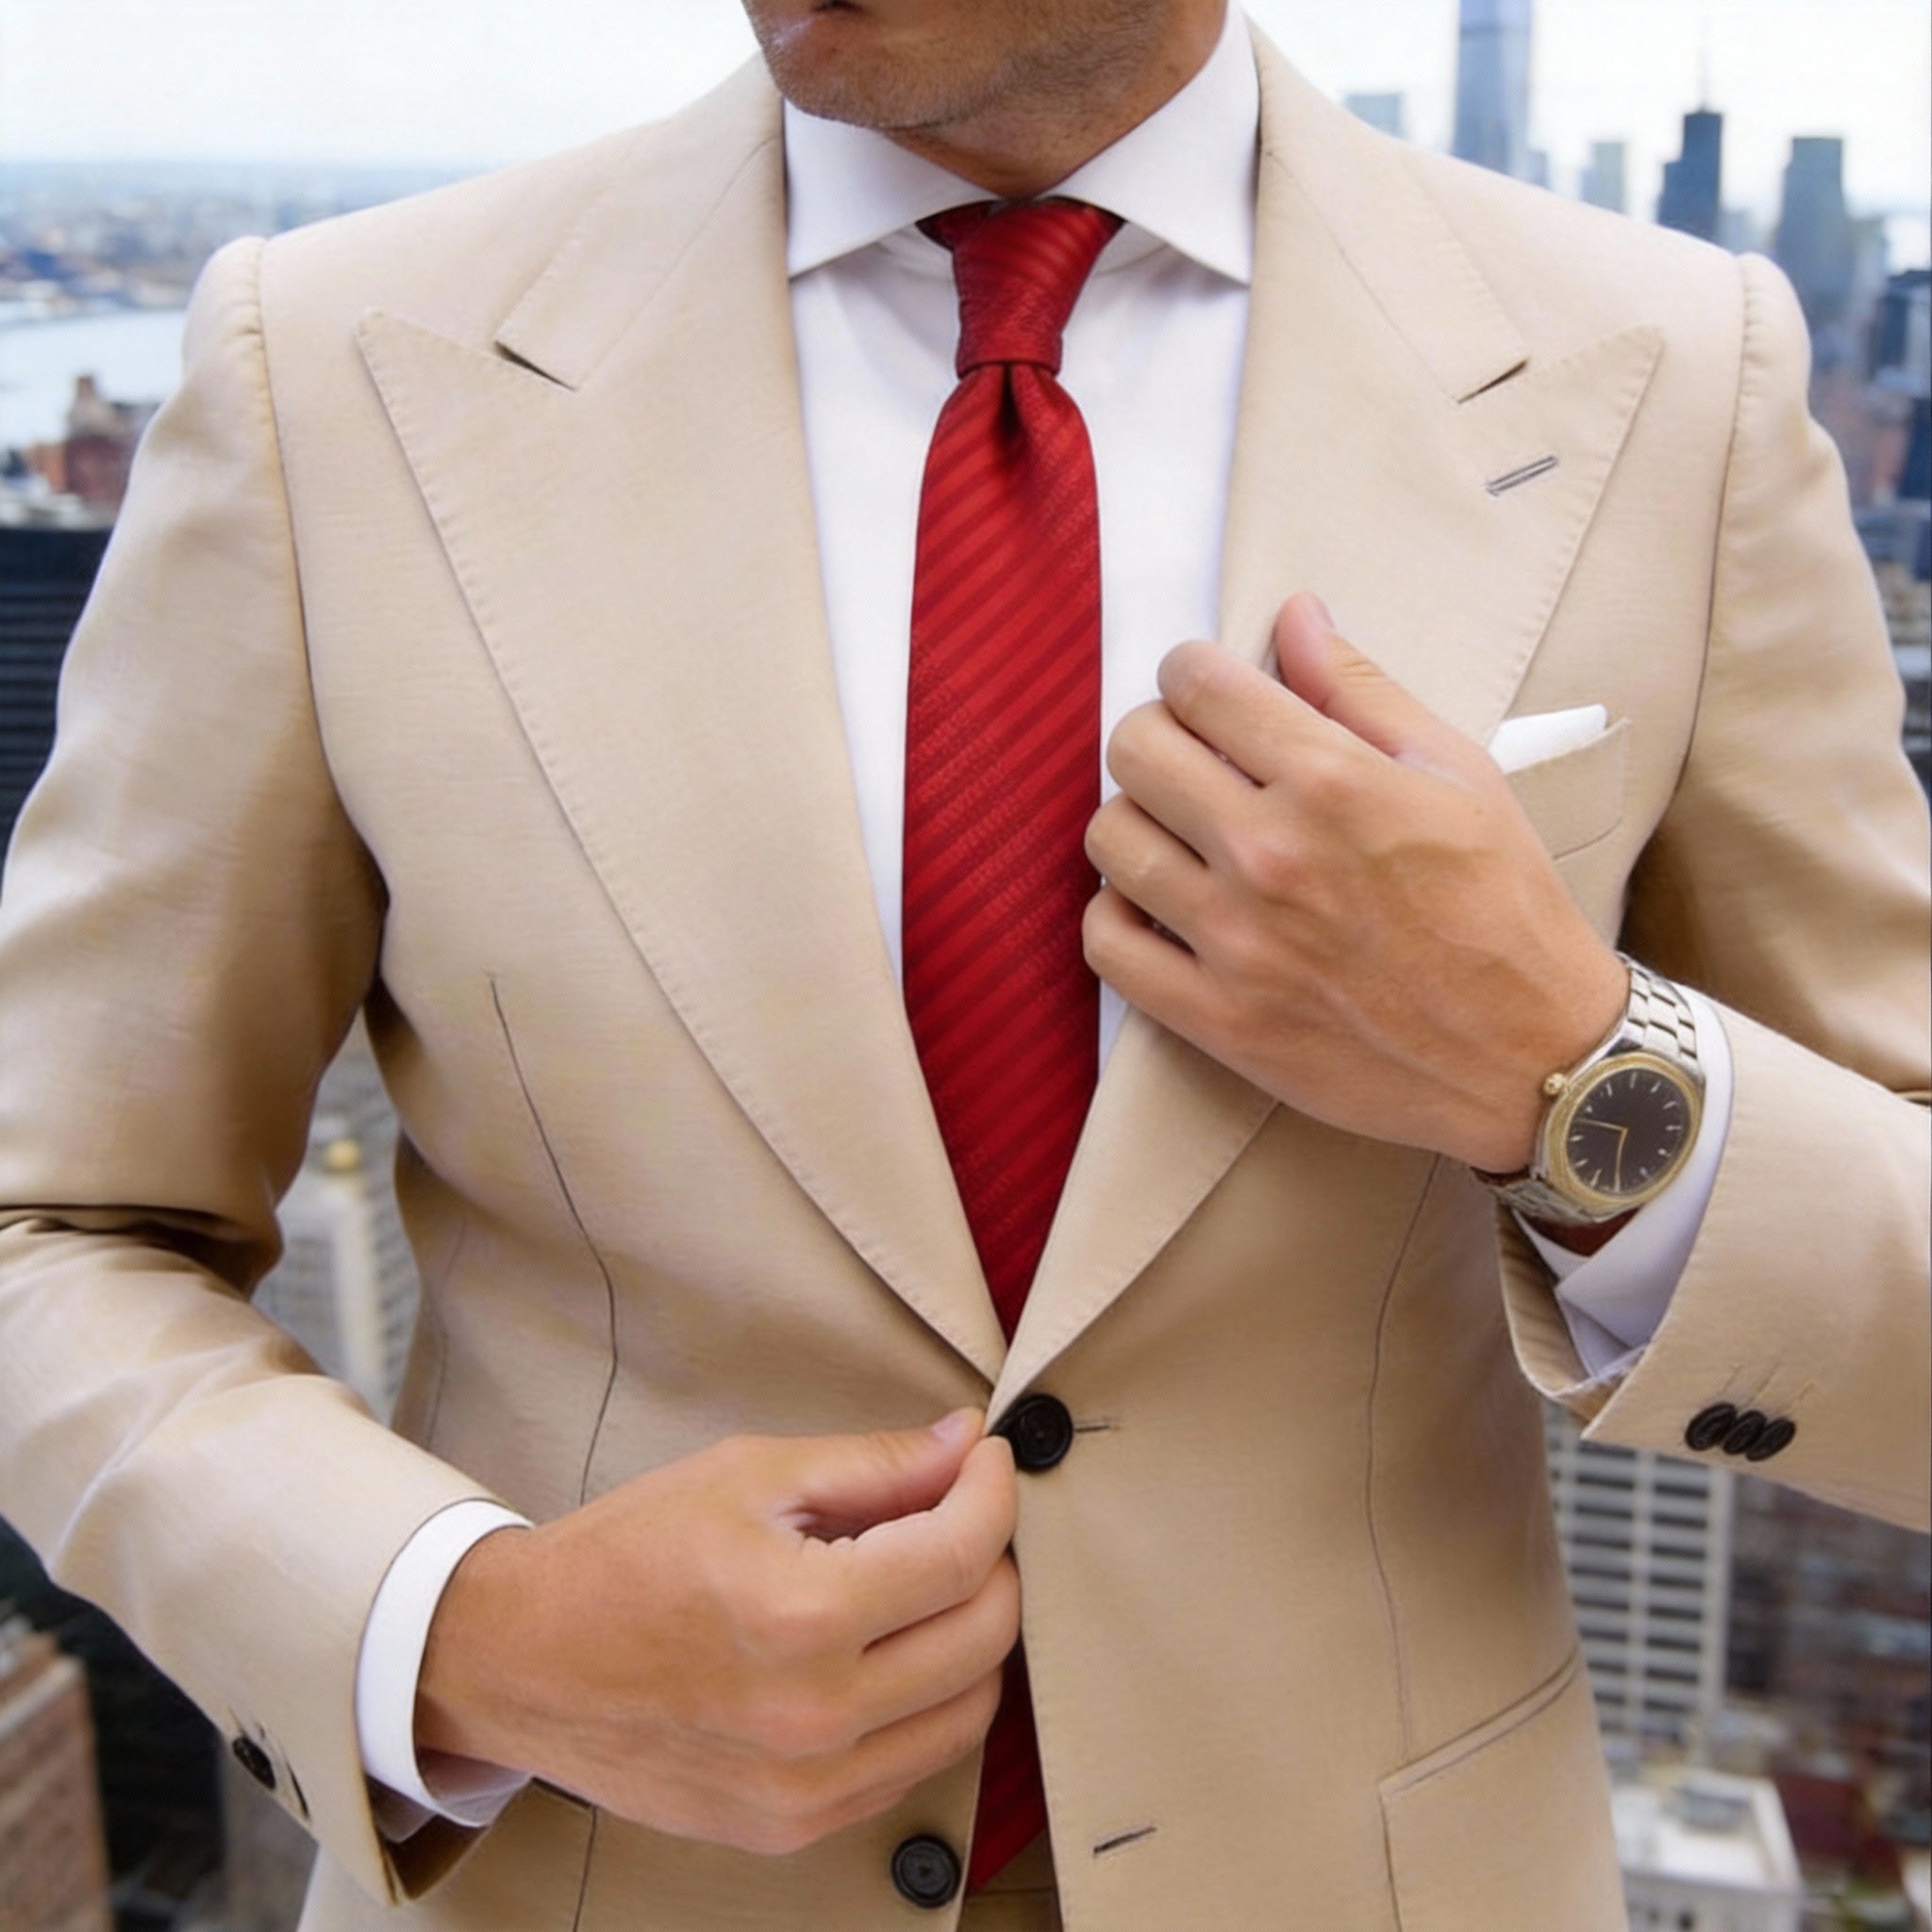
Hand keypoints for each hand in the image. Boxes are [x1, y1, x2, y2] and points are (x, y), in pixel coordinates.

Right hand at [415, 1411, 1018, 1855]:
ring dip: (972, 1637)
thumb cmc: (625, 1557)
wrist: (522, 1661)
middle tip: (960, 1514)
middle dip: (994, 1559)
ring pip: (968, 1713)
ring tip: (927, 1585)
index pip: (961, 1555)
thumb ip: (873, 1465)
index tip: (986, 1462)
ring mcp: (805, 1789)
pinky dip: (927, 1703)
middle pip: (985, 1637)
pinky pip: (912, 1766)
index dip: (992, 1493)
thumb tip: (965, 1446)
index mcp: (800, 1615)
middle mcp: (813, 1717)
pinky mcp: (792, 1827)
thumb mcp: (747, 1475)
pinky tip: (889, 1652)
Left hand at [1083, 594, 1627, 1173]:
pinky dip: (1117, 915)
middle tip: (1191, 757)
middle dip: (1156, 734)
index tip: (1207, 691)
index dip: (1191, 672)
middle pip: (1135, 751)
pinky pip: (1107, 945)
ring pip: (1110, 839)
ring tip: (1178, 833)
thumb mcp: (1457, 774)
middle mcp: (1271, 855)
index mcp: (1332, 782)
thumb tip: (1293, 617)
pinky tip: (1159, 905)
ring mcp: (1237, 943)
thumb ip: (1361, 689)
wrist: (1531, 1057)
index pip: (1197, 684)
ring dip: (1134, 820)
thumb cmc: (1504, 907)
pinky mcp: (1218, 1020)